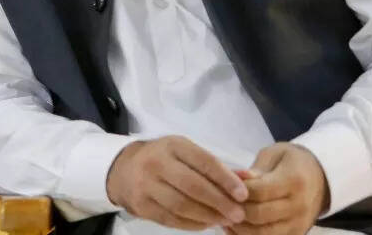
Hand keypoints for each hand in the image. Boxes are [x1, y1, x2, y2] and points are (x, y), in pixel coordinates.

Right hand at [106, 136, 248, 230]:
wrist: (122, 169)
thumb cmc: (163, 158)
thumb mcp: (186, 152)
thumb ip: (216, 166)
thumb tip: (249, 179)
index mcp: (172, 145)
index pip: (203, 162)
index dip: (225, 179)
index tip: (243, 195)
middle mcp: (156, 163)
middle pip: (193, 186)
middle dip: (219, 202)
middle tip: (238, 214)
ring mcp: (145, 185)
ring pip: (182, 206)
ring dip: (208, 216)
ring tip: (224, 221)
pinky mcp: (141, 205)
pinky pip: (171, 219)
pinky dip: (192, 225)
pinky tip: (206, 224)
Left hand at [228, 143, 327, 234]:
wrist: (321, 178)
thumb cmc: (291, 162)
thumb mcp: (275, 154)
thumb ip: (256, 169)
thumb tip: (235, 177)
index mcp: (294, 181)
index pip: (259, 192)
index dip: (237, 191)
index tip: (222, 185)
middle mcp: (298, 206)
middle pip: (258, 215)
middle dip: (234, 209)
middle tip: (218, 201)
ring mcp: (298, 224)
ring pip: (261, 233)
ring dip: (238, 227)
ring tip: (222, 215)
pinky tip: (234, 225)